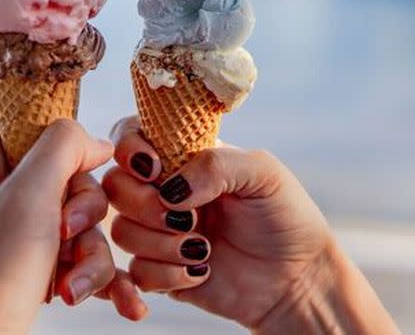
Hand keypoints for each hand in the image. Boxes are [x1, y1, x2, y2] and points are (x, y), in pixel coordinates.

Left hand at [0, 119, 146, 334]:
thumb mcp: (24, 199)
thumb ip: (61, 150)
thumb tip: (94, 140)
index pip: (32, 126)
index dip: (66, 142)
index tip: (82, 169)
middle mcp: (2, 201)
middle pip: (72, 180)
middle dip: (85, 215)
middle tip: (65, 235)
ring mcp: (20, 241)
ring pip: (84, 227)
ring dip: (93, 259)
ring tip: (73, 289)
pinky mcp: (38, 276)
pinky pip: (85, 264)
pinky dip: (104, 282)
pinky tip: (129, 306)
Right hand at [104, 116, 398, 334]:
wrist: (298, 278)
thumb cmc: (285, 216)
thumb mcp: (262, 172)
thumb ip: (215, 165)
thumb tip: (171, 189)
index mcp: (182, 157)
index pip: (131, 136)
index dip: (130, 149)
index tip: (156, 169)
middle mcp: (164, 190)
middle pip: (116, 186)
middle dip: (145, 204)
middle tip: (186, 218)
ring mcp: (159, 231)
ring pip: (123, 230)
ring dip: (161, 243)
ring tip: (202, 248)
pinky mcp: (160, 272)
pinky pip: (136, 272)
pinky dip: (167, 274)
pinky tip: (202, 271)